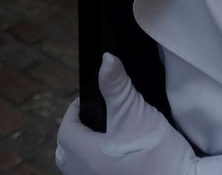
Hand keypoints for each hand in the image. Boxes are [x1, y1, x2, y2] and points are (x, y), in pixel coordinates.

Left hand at [56, 54, 202, 174]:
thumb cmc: (155, 150)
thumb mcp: (134, 113)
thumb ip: (117, 86)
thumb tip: (106, 58)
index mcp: (85, 156)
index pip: (66, 131)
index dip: (74, 112)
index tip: (89, 101)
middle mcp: (86, 174)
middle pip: (66, 152)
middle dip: (76, 133)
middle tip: (95, 119)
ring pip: (80, 165)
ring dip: (86, 149)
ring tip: (107, 135)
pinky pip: (95, 173)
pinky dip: (99, 162)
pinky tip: (119, 154)